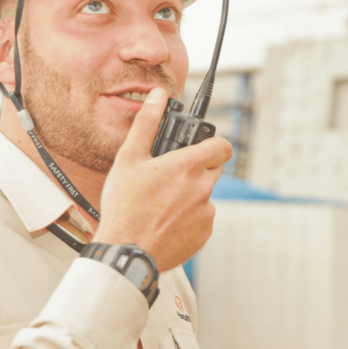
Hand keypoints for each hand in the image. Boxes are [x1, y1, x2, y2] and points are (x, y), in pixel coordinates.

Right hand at [93, 87, 232, 271]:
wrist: (126, 251)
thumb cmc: (125, 206)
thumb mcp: (129, 159)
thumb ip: (147, 124)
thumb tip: (157, 97)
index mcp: (188, 166)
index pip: (222, 146)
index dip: (213, 144)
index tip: (201, 148)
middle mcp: (203, 188)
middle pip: (213, 169)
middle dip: (198, 169)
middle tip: (171, 176)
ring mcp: (206, 212)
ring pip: (206, 195)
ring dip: (192, 194)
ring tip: (163, 202)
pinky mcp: (204, 233)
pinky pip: (203, 217)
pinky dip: (190, 217)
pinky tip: (167, 220)